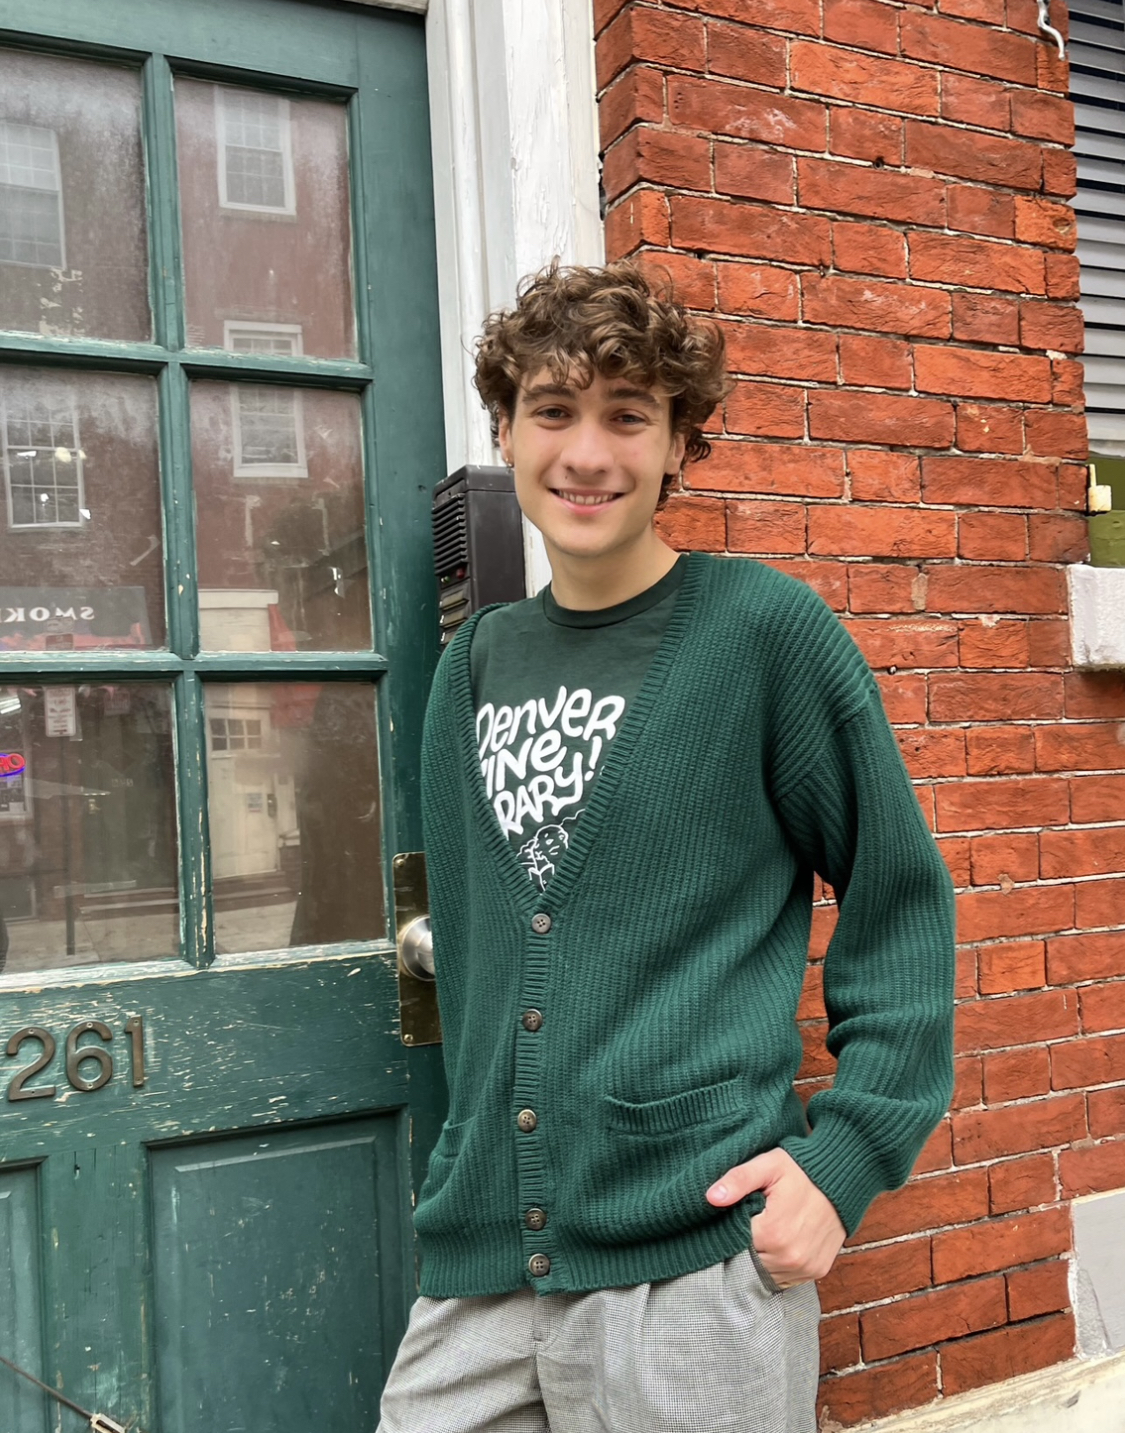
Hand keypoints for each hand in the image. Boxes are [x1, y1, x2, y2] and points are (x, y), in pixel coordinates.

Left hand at [706, 1147, 844, 1286]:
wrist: (843, 1178)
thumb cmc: (802, 1169)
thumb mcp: (767, 1165)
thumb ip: (738, 1180)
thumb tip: (711, 1197)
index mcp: (772, 1234)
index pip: (733, 1245)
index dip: (731, 1230)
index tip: (738, 1214)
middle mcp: (790, 1258)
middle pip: (749, 1262)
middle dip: (745, 1245)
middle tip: (753, 1220)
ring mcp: (805, 1268)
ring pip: (767, 1273)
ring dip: (762, 1257)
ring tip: (767, 1230)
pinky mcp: (817, 1270)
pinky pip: (787, 1277)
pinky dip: (780, 1263)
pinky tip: (780, 1242)